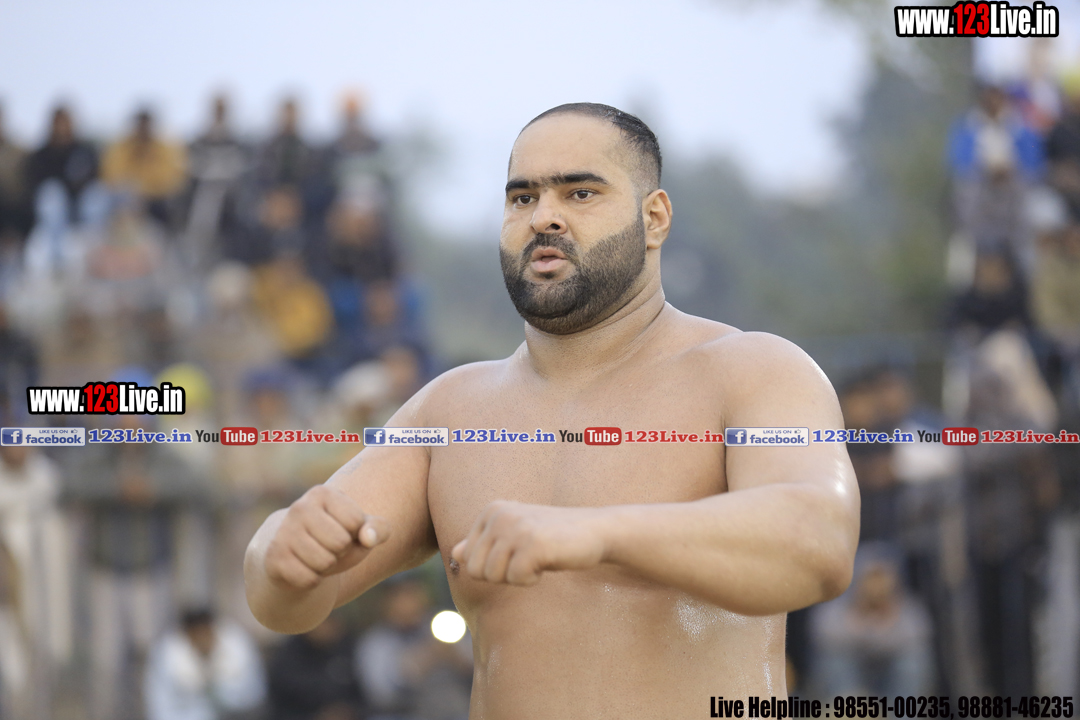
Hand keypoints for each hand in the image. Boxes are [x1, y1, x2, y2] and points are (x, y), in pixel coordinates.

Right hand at [263, 484, 388, 590]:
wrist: (294, 553)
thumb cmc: (336, 536)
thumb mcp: (362, 529)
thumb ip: (378, 529)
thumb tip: (368, 538)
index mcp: (322, 493)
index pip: (356, 521)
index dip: (356, 534)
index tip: (343, 531)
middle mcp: (299, 508)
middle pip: (341, 542)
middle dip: (341, 551)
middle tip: (328, 547)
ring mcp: (283, 533)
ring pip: (325, 562)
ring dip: (327, 566)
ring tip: (316, 556)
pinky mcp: (274, 558)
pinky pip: (309, 579)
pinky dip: (312, 580)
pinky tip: (303, 567)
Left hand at [451, 500, 607, 585]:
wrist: (595, 531)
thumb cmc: (553, 536)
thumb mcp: (515, 537)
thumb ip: (483, 544)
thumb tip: (454, 553)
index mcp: (491, 510)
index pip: (469, 561)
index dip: (494, 568)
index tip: (517, 554)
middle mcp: (499, 514)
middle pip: (477, 571)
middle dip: (502, 576)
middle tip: (527, 561)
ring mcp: (516, 528)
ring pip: (494, 576)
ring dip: (518, 577)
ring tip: (537, 559)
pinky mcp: (533, 544)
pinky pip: (517, 579)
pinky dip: (532, 580)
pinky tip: (547, 563)